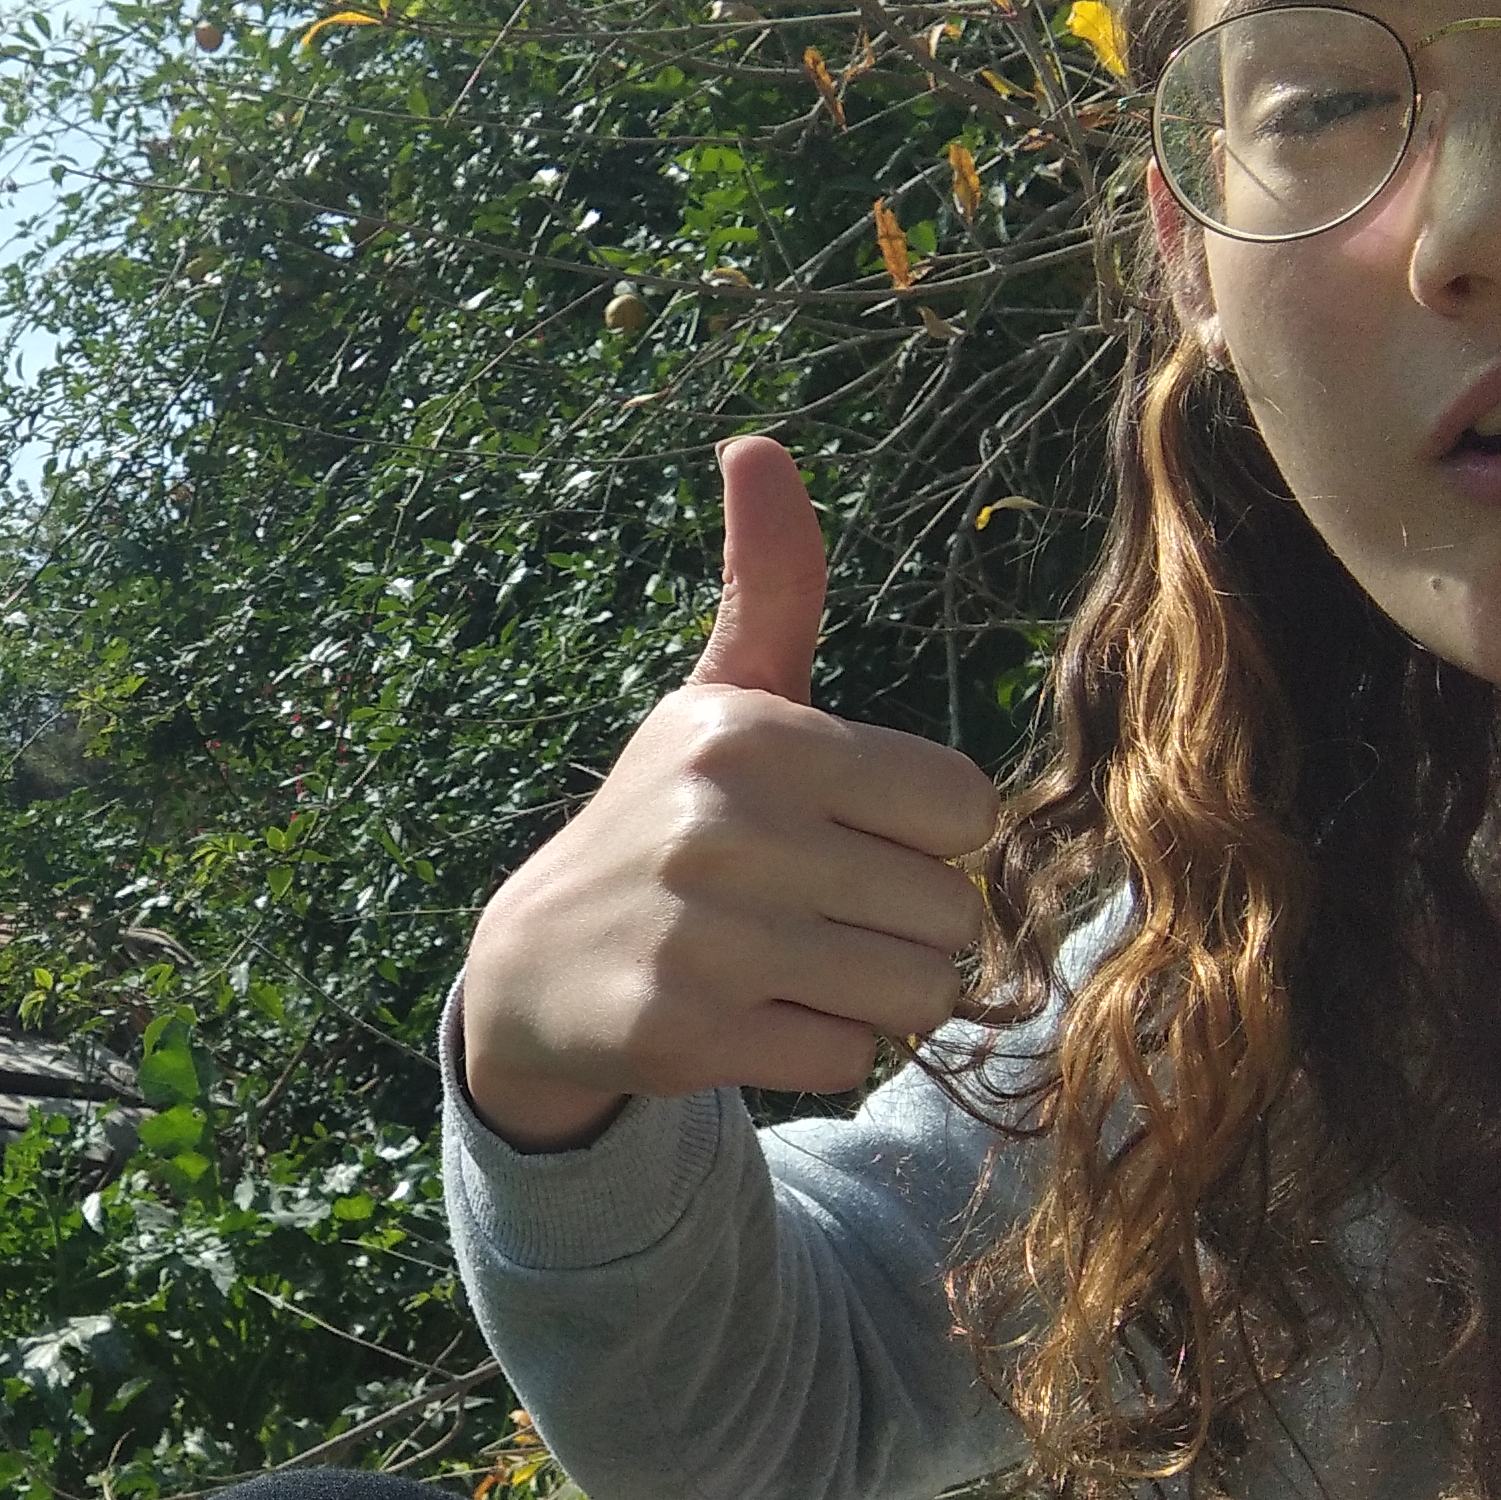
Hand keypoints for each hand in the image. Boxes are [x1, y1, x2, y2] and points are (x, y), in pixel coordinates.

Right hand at [458, 435, 998, 1147]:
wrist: (535, 966)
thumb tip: (756, 442)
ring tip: (787, 967)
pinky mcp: (684, 1028)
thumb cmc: (668, 823)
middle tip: (810, 916)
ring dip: (869, 996)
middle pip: (950, 911)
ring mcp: (700, 932)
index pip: (965, 807)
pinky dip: (814, 1050)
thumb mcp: (718, 703)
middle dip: (898, 927)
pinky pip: (848, 1057)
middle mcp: (721, 824)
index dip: (921, 838)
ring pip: (912, 992)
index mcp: (751, 733)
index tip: (842, 838)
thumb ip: (770, 585)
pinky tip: (747, 1017)